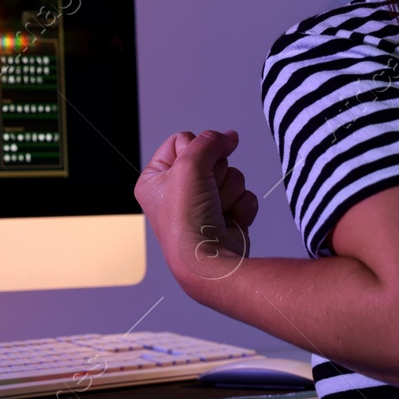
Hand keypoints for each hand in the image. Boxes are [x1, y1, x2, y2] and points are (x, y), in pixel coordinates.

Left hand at [133, 129, 257, 287]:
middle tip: (205, 192)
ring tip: (216, 209)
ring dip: (229, 190)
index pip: (182, 140)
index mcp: (154, 179)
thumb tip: (228, 137)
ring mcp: (202, 205)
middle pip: (211, 158)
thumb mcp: (189, 165)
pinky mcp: (225, 216)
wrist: (210, 261)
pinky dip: (240, 206)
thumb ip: (208, 141)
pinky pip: (243, 194)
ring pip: (231, 175)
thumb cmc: (187, 220)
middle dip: (215, 173)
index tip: (194, 168)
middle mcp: (176, 192)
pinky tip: (228, 221)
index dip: (195, 149)